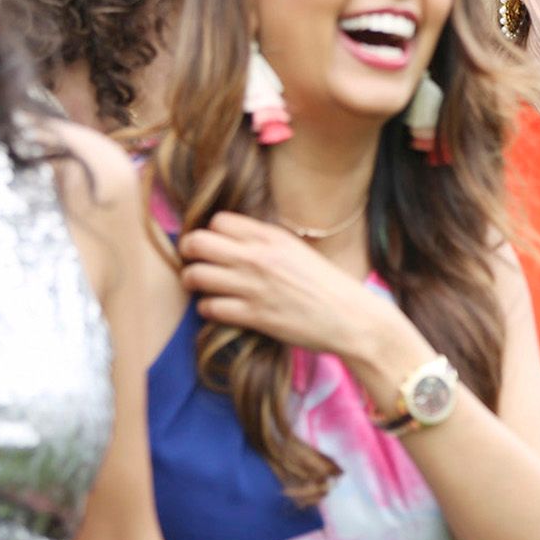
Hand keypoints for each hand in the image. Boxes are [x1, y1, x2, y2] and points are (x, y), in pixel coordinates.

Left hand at [176, 213, 397, 359]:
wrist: (351, 318)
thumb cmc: (326, 285)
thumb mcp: (297, 250)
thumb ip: (266, 241)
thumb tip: (234, 240)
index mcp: (272, 236)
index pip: (218, 221)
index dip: (210, 232)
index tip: (213, 245)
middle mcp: (258, 257)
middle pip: (197, 242)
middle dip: (189, 252)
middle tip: (195, 262)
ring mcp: (254, 287)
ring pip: (196, 275)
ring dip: (193, 281)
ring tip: (203, 287)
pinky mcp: (254, 316)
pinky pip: (210, 308)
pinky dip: (208, 308)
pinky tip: (218, 309)